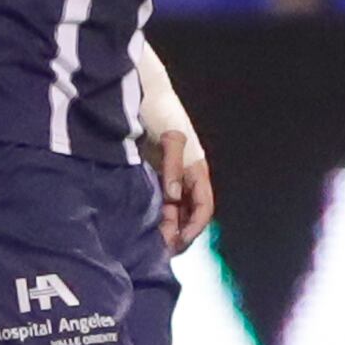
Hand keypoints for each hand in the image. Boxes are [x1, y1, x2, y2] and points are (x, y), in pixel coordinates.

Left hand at [149, 123, 213, 252]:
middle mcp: (186, 177)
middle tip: (160, 250)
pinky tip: (142, 226)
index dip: (194, 226)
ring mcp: (170, 177)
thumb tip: (173, 197)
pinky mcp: (153, 175)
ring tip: (150, 244)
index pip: (203, 206)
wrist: (141, 95)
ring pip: (173, 210)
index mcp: (197, 169)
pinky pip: (159, 202)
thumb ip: (173, 168)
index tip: (179, 241)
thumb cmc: (160, 113)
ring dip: (166, 227)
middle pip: (188, 214)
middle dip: (178, 233)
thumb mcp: (172, 139)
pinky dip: (154, 215)